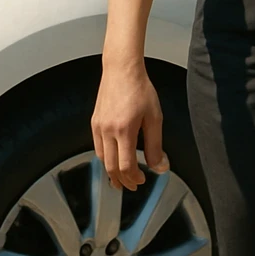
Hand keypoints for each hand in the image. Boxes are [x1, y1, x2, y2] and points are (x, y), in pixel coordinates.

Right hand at [91, 61, 168, 190]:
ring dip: (112, 171)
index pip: (125, 166)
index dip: (134, 178)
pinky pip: (98, 146)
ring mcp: (98, 126)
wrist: (122, 69)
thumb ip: (156, 145)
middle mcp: (107, 130)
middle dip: (122, 180)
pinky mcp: (94, 122)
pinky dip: (106, 157)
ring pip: (102, 158)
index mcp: (124, 130)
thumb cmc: (140, 89)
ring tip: (122, 177)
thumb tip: (160, 166)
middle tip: (132, 186)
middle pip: (111, 167)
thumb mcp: (154, 117)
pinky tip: (114, 157)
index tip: (143, 180)